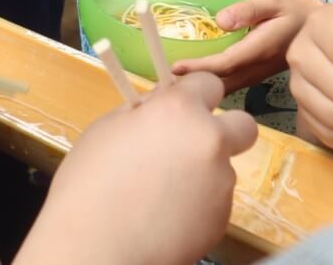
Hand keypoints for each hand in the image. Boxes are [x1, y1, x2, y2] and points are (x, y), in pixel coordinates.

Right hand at [18, 73, 257, 264]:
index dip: (194, 95)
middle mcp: (210, 141)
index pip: (209, 83)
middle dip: (224, 131)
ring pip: (223, 167)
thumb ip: (144, 113)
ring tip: (161, 195)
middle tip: (192, 146)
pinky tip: (165, 218)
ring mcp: (221, 182)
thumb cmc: (88, 186)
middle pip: (243, 125)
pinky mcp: (223, 219)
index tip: (183, 106)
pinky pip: (215, 201)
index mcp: (180, 111)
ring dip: (202, 174)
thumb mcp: (108, 130)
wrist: (97, 250)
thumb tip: (160, 107)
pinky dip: (197, 206)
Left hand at [172, 0, 321, 92]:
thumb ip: (248, 9)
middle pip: (220, 82)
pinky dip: (210, 85)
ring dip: (199, 89)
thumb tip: (220, 20)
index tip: (175, 68)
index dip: (200, 67)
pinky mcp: (254, 75)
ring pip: (224, 87)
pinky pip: (229, 84)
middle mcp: (256, 68)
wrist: (321, 33)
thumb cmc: (295, 10)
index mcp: (259, 49)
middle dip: (192, 85)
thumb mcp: (274, 0)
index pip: (225, 63)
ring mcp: (256, 75)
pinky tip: (192, 84)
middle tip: (161, 86)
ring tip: (171, 88)